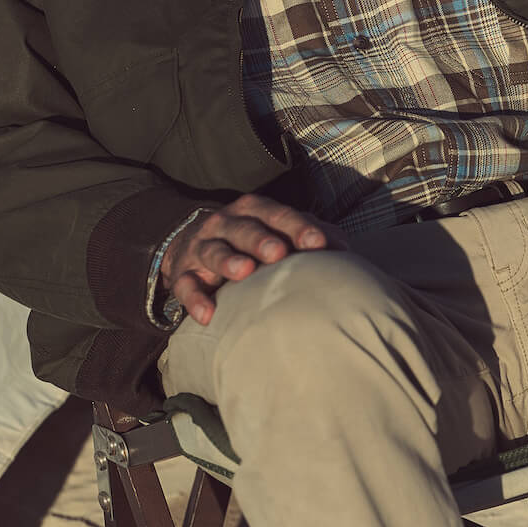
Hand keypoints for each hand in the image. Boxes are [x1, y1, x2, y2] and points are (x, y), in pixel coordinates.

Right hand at [160, 194, 347, 325]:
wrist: (191, 244)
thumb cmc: (249, 240)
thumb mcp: (275, 230)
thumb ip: (308, 236)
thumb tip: (343, 248)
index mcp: (254, 211)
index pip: (277, 215)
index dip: (297, 228)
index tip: (318, 244)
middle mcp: (226, 223)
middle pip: (245, 228)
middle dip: (262, 239)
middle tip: (279, 253)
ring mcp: (203, 247)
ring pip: (214, 250)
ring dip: (228, 260)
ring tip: (244, 271)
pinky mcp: (183, 273)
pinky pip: (186, 286)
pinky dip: (194, 299)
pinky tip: (207, 315)